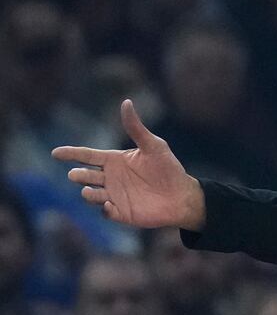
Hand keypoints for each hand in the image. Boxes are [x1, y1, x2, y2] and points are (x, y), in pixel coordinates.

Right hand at [51, 99, 205, 229]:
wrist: (183, 196)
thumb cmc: (168, 169)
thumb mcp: (154, 146)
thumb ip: (136, 128)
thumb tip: (126, 102)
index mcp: (113, 160)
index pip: (86, 155)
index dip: (70, 154)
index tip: (56, 153)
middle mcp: (110, 178)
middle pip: (85, 175)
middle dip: (78, 175)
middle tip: (76, 175)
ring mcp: (114, 195)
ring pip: (91, 194)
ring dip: (87, 192)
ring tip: (88, 190)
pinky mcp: (122, 213)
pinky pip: (106, 212)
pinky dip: (104, 209)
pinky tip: (109, 205)